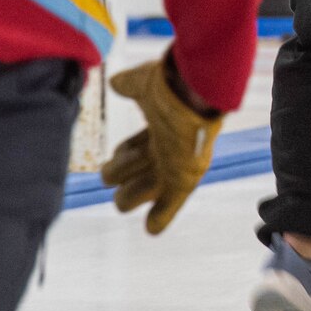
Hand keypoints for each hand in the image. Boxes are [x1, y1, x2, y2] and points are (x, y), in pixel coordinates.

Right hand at [101, 53, 221, 235]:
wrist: (194, 94)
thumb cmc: (172, 86)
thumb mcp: (145, 84)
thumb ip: (129, 84)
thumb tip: (115, 82)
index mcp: (157, 129)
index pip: (133, 149)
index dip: (125, 152)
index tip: (120, 153)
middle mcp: (165, 151)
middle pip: (131, 175)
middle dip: (118, 173)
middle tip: (119, 165)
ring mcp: (174, 167)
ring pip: (137, 194)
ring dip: (127, 195)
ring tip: (121, 189)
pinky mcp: (184, 180)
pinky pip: (170, 205)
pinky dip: (160, 217)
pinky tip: (152, 228)